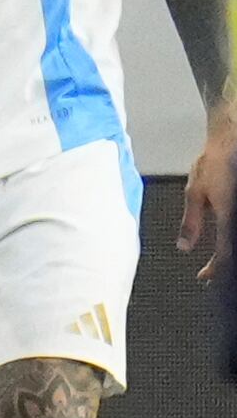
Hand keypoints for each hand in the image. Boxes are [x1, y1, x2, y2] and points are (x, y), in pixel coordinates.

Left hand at [181, 110, 236, 280]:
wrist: (233, 141)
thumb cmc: (213, 164)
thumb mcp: (195, 193)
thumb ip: (191, 222)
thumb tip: (184, 247)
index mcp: (228, 217)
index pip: (224, 253)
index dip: (215, 268)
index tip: (203, 276)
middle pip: (233, 249)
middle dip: (224, 264)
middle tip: (211, 272)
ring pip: (235, 240)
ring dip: (227, 251)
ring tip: (218, 262)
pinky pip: (234, 227)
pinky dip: (229, 239)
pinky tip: (223, 241)